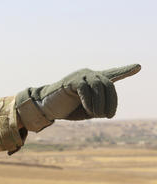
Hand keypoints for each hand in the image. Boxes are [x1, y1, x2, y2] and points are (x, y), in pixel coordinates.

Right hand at [15, 64, 140, 131]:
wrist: (45, 108)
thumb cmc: (66, 109)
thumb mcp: (87, 111)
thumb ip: (99, 106)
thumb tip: (105, 107)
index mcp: (93, 81)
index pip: (111, 74)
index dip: (125, 71)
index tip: (138, 67)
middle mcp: (89, 75)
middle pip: (109, 85)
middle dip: (111, 103)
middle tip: (108, 116)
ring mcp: (80, 76)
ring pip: (99, 87)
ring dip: (100, 104)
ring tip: (96, 115)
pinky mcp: (72, 80)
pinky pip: (86, 89)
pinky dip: (89, 101)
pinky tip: (88, 110)